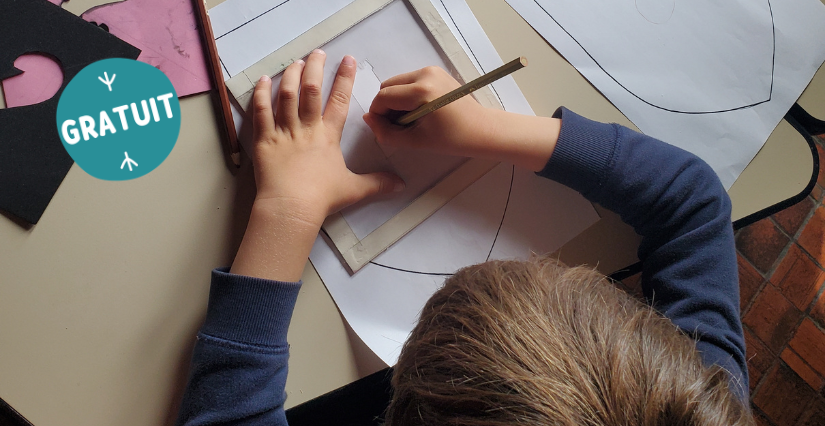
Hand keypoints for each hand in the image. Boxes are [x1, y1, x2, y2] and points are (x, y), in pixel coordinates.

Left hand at [230, 51, 403, 281]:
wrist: (290, 207)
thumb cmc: (322, 197)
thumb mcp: (354, 189)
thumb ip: (377, 183)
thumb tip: (401, 185)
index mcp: (328, 136)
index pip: (339, 101)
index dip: (344, 78)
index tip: (347, 60)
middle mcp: (306, 128)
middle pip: (310, 90)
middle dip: (315, 68)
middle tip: (317, 53)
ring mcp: (284, 132)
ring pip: (286, 96)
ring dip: (291, 76)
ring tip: (295, 62)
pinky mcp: (264, 140)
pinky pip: (261, 112)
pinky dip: (261, 94)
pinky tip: (263, 80)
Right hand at [363, 66, 559, 171]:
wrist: (482, 130)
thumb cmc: (453, 139)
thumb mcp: (416, 141)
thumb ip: (387, 133)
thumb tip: (369, 119)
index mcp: (421, 91)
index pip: (382, 97)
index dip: (377, 115)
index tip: (384, 130)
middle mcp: (425, 74)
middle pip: (387, 86)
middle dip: (386, 106)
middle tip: (398, 127)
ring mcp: (431, 70)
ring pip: (397, 83)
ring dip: (395, 101)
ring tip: (409, 121)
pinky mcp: (435, 72)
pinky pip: (409, 82)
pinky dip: (406, 96)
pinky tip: (418, 112)